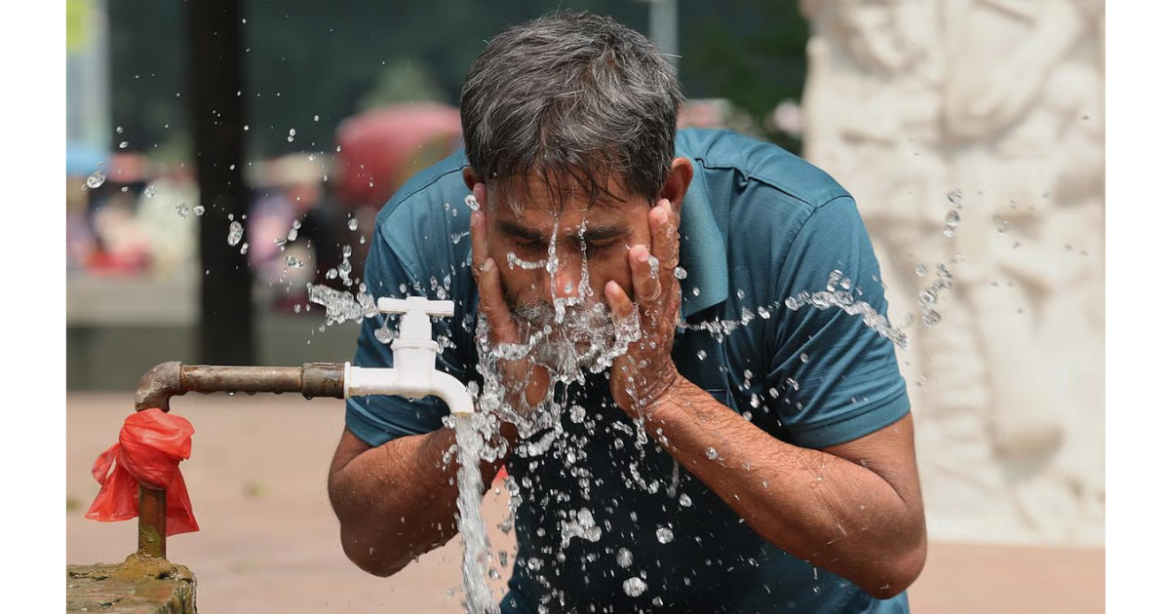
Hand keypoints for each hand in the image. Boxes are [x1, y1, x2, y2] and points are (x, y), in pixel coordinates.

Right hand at [468, 186, 550, 420]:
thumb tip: (574, 261)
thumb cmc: (544, 359)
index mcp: (515, 290)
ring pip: (485, 270)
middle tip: (479, 182)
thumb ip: (557, 289)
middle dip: (484, 217)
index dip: (501, 217)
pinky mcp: (500, 336)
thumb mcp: (552, 316)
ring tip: (476, 209)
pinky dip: (489, 281)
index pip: (507, 246)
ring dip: (479, 240)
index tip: (499, 185)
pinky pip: (493, 304)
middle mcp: (502, 298)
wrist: (531, 400)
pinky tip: (486, 259)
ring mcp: (497, 315)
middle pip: (490, 248)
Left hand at [604, 198, 682, 415]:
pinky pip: (627, 321)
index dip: (669, 224)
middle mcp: (661, 301)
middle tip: (660, 208)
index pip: (670, 249)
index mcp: (665, 287)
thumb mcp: (651, 296)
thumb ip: (649, 266)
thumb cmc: (644, 334)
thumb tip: (650, 234)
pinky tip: (610, 288)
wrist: (649, 385)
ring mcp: (649, 322)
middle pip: (667, 264)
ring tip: (637, 248)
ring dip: (644, 270)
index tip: (665, 195)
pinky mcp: (634, 343)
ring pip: (651, 292)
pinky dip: (620, 305)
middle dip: (664, 237)